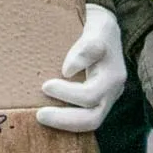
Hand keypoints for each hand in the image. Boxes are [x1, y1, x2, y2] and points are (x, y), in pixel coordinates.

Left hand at [37, 5, 126, 132]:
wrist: (106, 30)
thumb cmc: (99, 29)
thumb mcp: (96, 30)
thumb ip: (85, 49)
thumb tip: (68, 70)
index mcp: (113, 76)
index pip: (90, 95)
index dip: (67, 94)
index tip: (45, 85)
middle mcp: (113, 92)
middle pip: (93, 118)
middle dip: (65, 120)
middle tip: (39, 115)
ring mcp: (107, 99)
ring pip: (90, 123)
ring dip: (65, 123)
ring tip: (42, 116)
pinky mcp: (99, 101)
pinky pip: (85, 118)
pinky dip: (68, 121)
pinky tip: (51, 117)